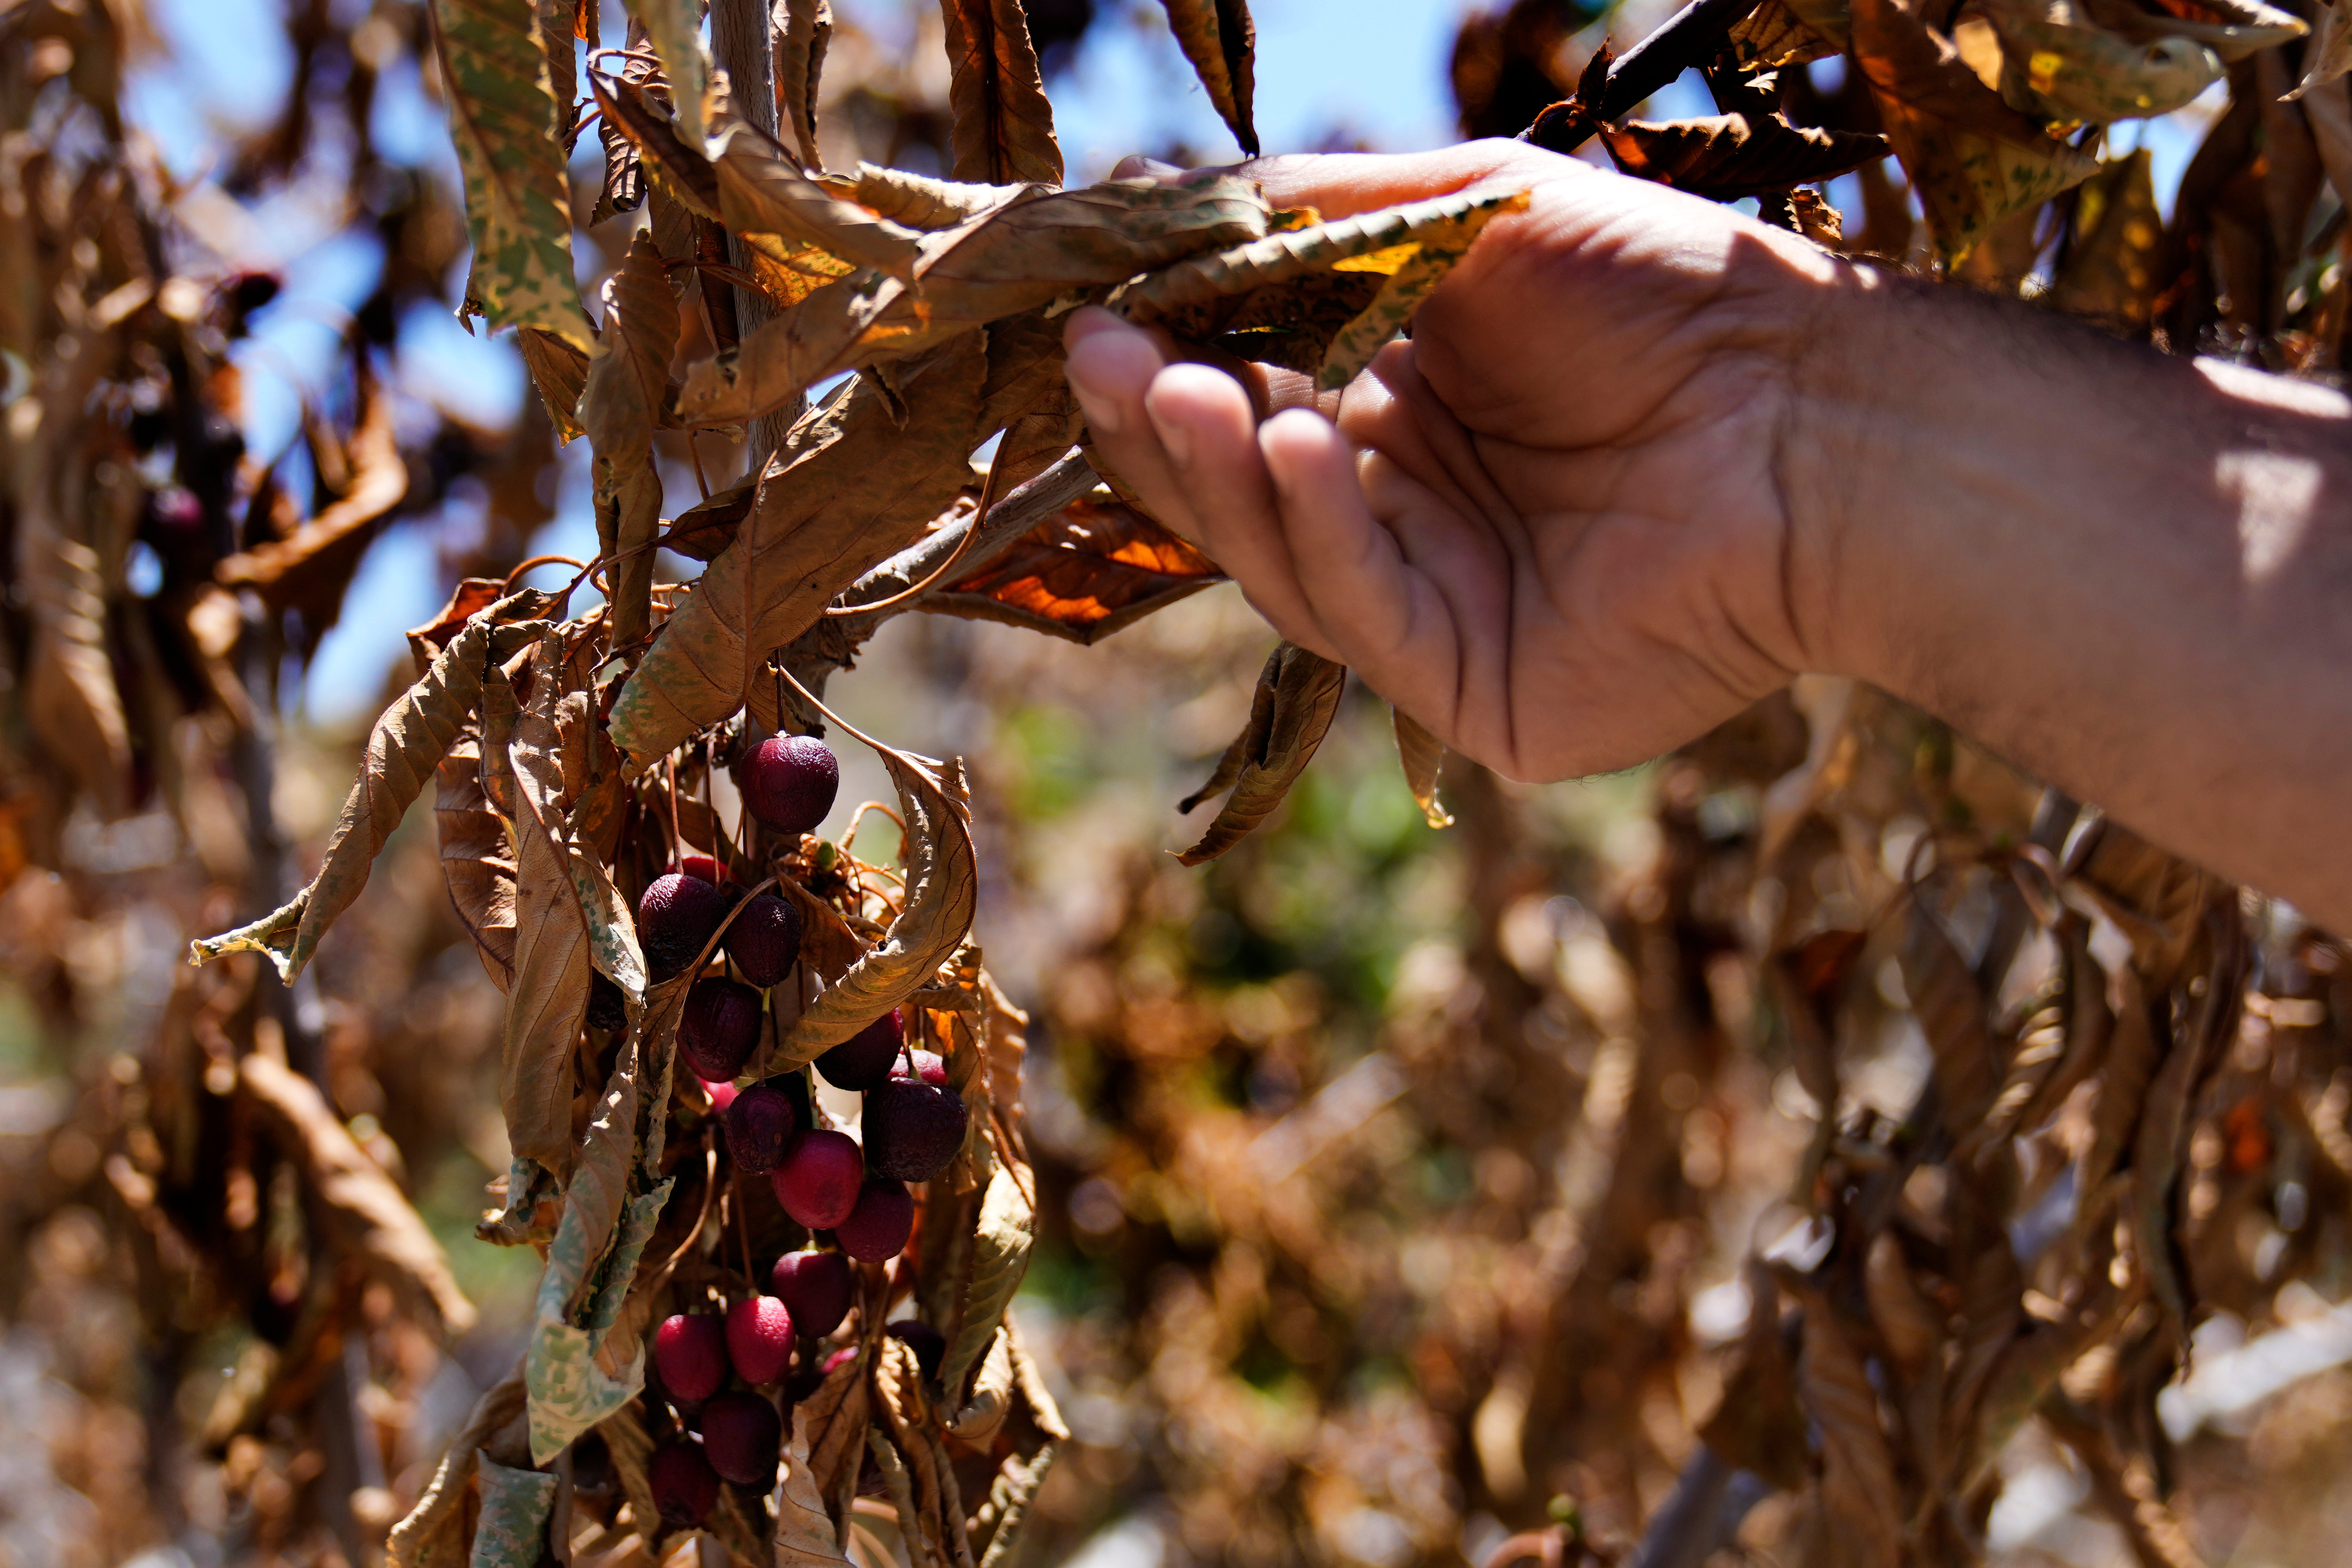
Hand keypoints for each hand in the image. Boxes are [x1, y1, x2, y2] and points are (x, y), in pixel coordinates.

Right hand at [1064, 142, 1859, 781]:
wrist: (1819, 412)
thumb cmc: (1665, 293)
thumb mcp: (1469, 212)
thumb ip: (1314, 215)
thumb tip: (1149, 191)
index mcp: (1402, 414)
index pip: (1242, 404)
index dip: (1162, 362)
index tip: (1091, 307)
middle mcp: (1407, 515)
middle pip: (1238, 492)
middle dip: (1160, 422)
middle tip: (1097, 351)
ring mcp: (1435, 610)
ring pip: (1280, 558)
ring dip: (1220, 471)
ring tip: (1178, 384)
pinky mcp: (1470, 688)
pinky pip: (1362, 612)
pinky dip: (1316, 527)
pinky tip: (1292, 442)